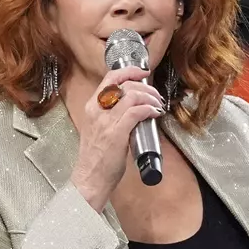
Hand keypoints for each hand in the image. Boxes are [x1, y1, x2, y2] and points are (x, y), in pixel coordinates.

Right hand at [71, 66, 164, 211]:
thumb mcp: (100, 129)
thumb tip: (134, 106)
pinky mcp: (116, 133)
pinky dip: (149, 109)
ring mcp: (106, 121)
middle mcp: (97, 110)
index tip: (143, 73)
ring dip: (150, 97)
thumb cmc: (97, 157)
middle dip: (146, 87)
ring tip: (158, 105)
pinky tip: (155, 113)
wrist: (90, 177)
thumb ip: (112, 115)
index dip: (129, 71)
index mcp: (92, 107)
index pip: (110, 78)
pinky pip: (136, 112)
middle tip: (156, 96)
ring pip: (132, 96)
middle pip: (124, 84)